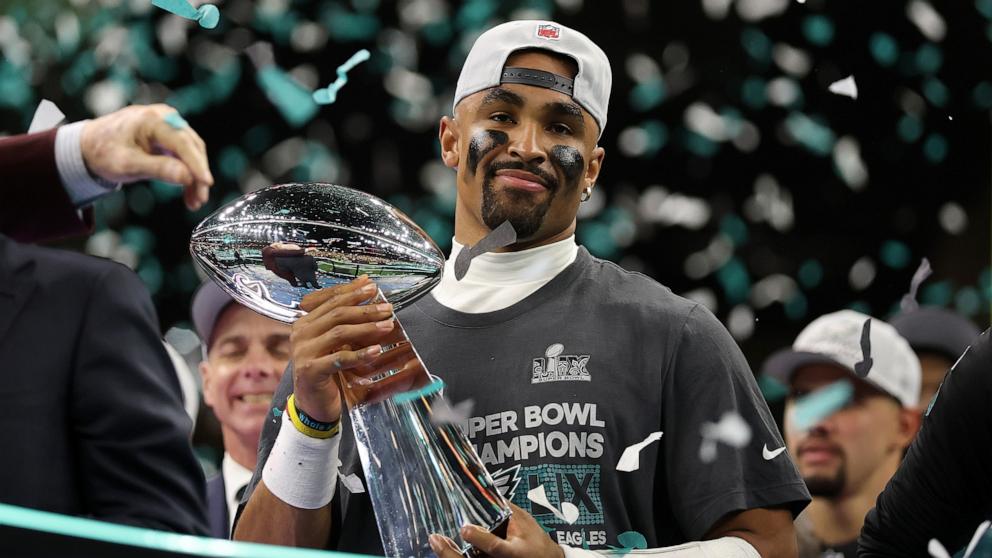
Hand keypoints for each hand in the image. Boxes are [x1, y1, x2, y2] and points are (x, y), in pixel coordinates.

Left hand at [80, 104, 213, 209]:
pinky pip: (184, 153)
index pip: (182, 143)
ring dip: (194, 176)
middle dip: (197, 175)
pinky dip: (187, 172)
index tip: (206, 184)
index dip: (197, 165)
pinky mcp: (168, 133)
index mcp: (151, 120)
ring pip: (191, 152)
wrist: (89, 146)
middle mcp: (164, 116)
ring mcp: (167, 123)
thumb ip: (158, 169)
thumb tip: (187, 177)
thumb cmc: (104, 153)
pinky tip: (187, 191)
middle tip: (199, 200)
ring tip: (194, 201)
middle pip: (191, 147)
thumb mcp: (127, 165)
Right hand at [290, 276, 397, 422]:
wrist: (312, 404)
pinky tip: (376, 351)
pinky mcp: (311, 371)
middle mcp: (300, 333)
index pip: (330, 300)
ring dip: (367, 328)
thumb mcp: (335, 343)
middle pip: (336, 314)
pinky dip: (360, 354)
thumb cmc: (326, 370)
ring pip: (339, 332)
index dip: (352, 292)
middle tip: (387, 308)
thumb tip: (366, 289)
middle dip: (365, 308)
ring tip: (387, 325)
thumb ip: (345, 320)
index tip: (372, 286)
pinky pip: (339, 359)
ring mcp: (304, 352)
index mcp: (305, 323)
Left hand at [429, 504, 563, 557]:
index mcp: (515, 552)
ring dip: (449, 555)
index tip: (465, 528)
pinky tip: (445, 548)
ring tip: (436, 541)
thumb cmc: (536, 543)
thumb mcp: (525, 523)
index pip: (496, 547)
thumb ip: (508, 510)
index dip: (480, 539)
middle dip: (451, 553)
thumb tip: (487, 490)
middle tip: (436, 539)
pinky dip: (454, 556)